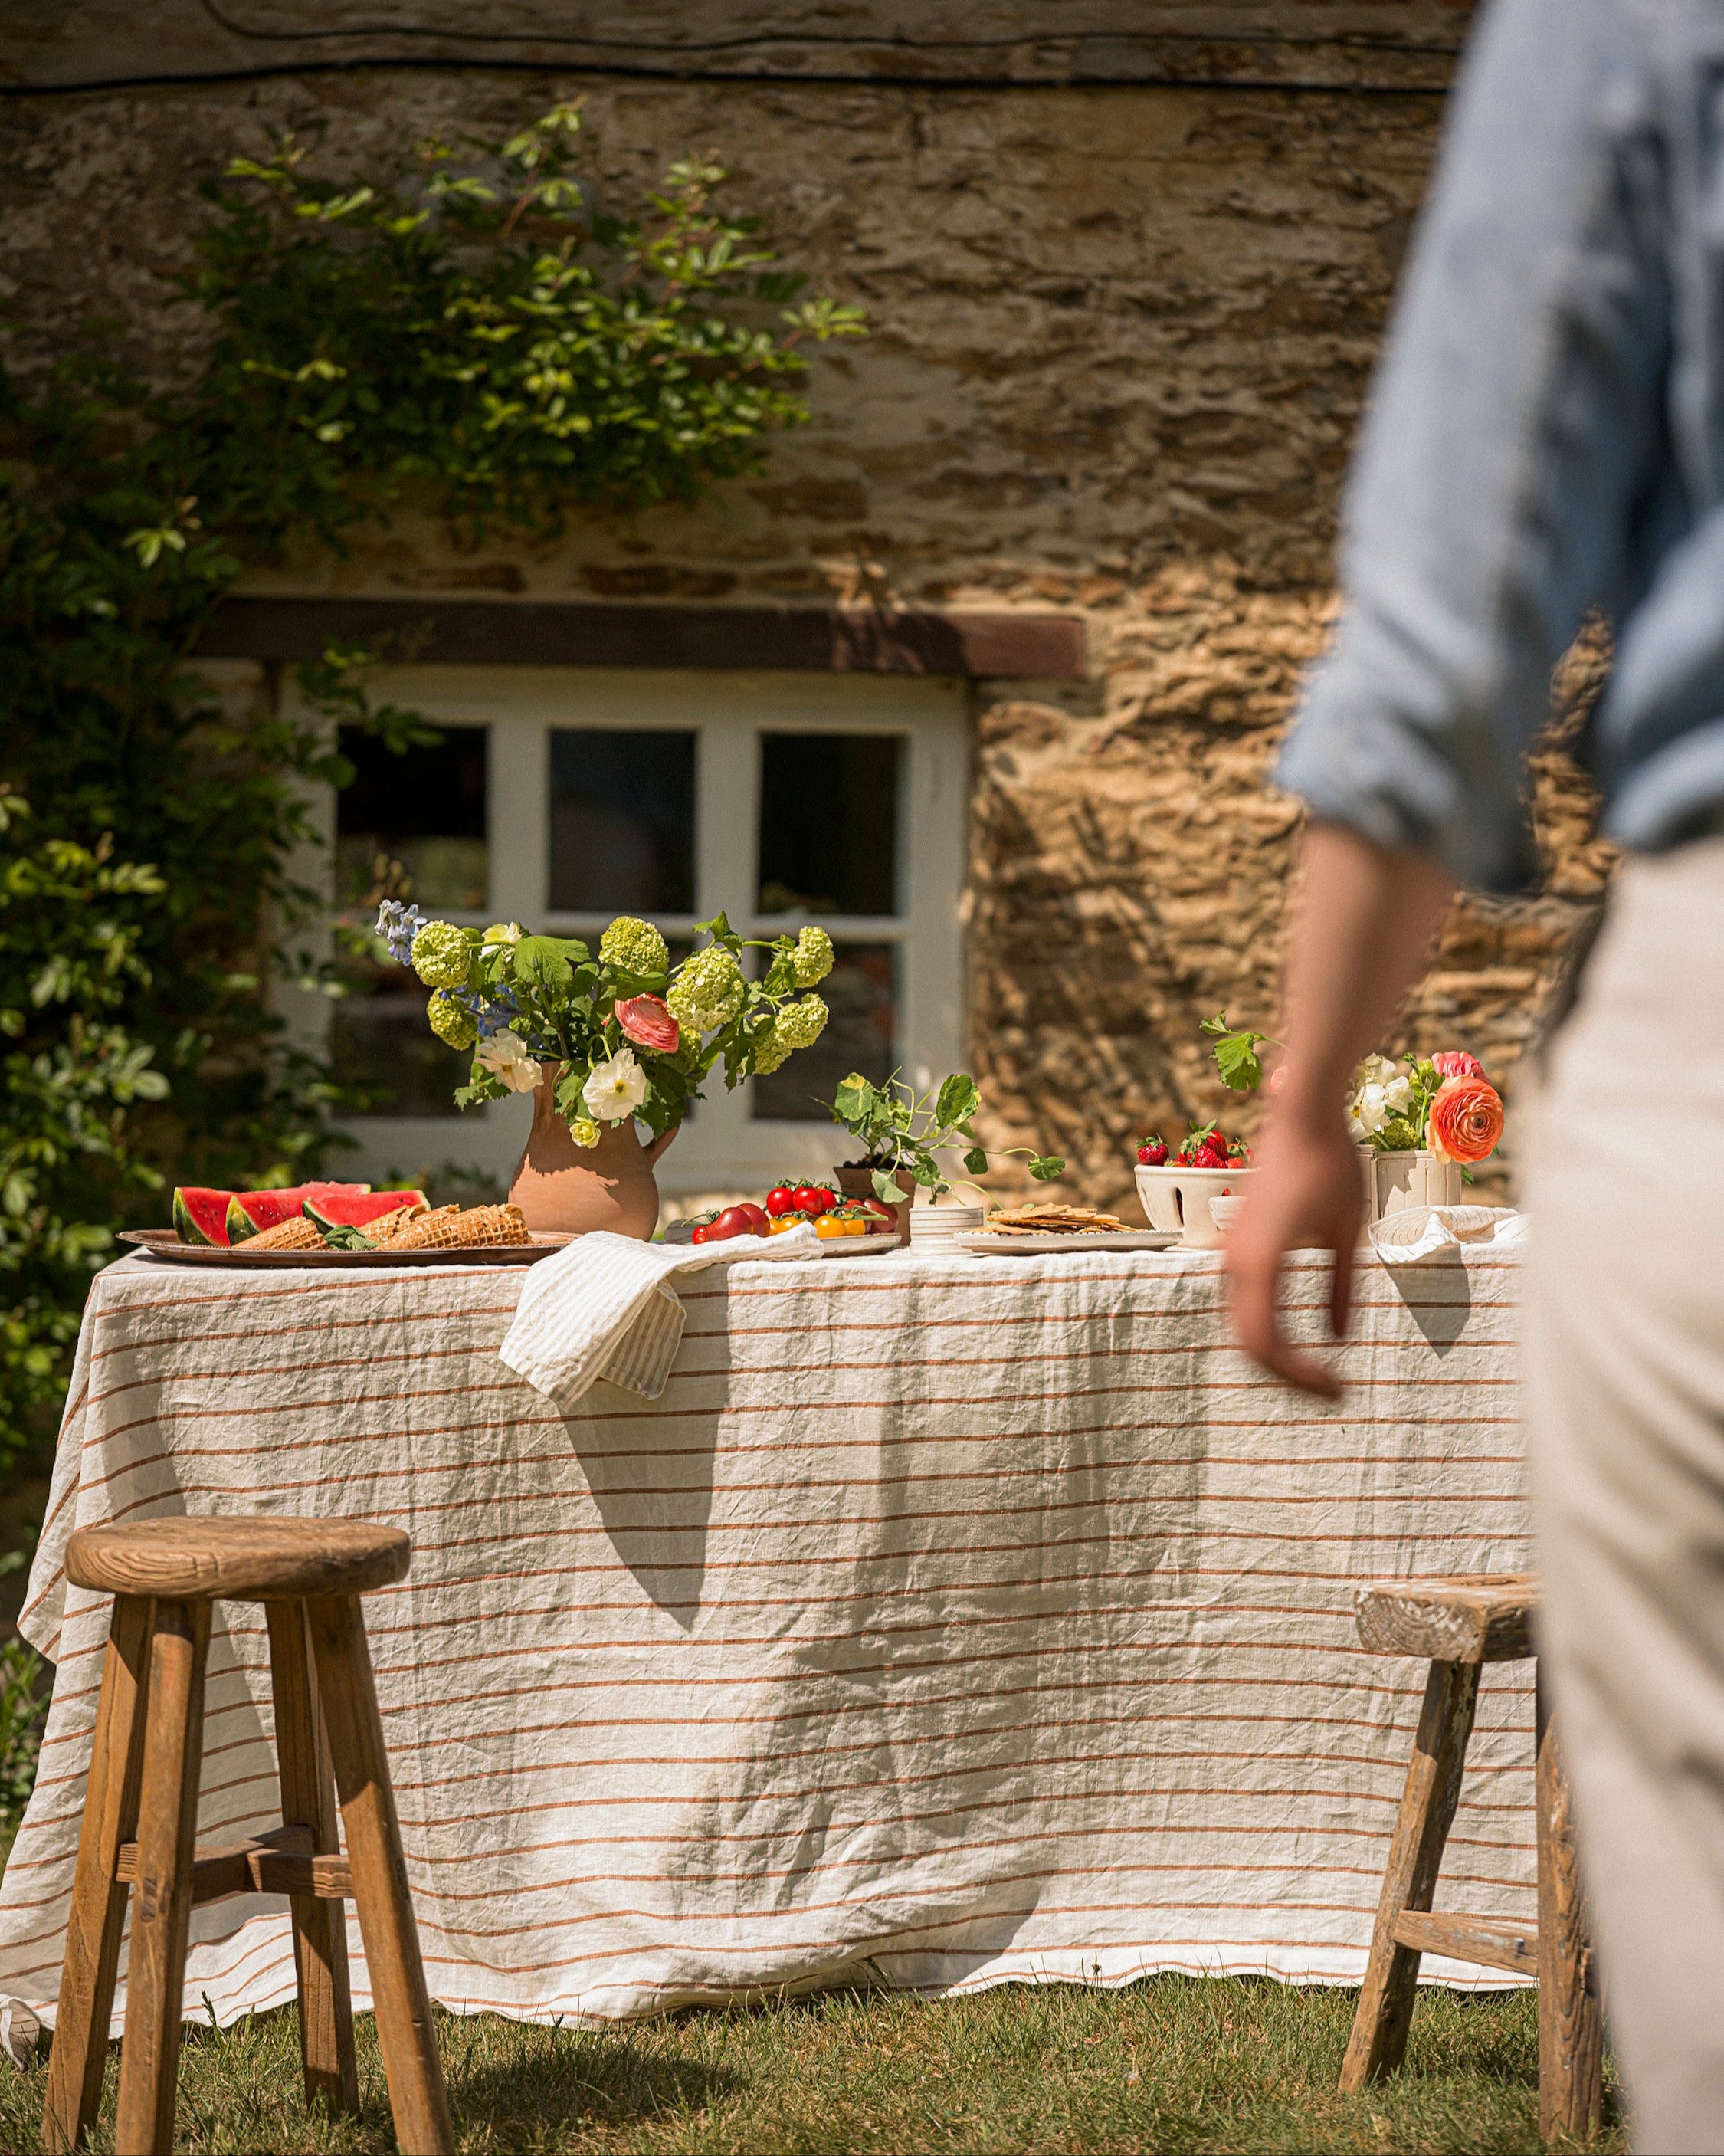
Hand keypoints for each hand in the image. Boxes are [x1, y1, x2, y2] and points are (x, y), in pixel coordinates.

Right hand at [1228, 1104, 1363, 1399]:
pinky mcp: (1241, 1243)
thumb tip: (1339, 1339)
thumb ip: (1343, 1287)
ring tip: (1317, 1374)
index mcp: (1260, 1263)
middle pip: (1249, 1344)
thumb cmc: (1332, 1163)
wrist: (1302, 1113)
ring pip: (1242, 1326)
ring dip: (1277, 1356)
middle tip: (1332, 1392)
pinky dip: (1267, 1330)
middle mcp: (1236, 1261)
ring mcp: (1234, 1252)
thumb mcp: (1349, 1231)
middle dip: (1289, 1376)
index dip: (1300, 1376)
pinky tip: (1298, 1338)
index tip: (1338, 1389)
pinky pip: (1245, 1303)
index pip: (1267, 1344)